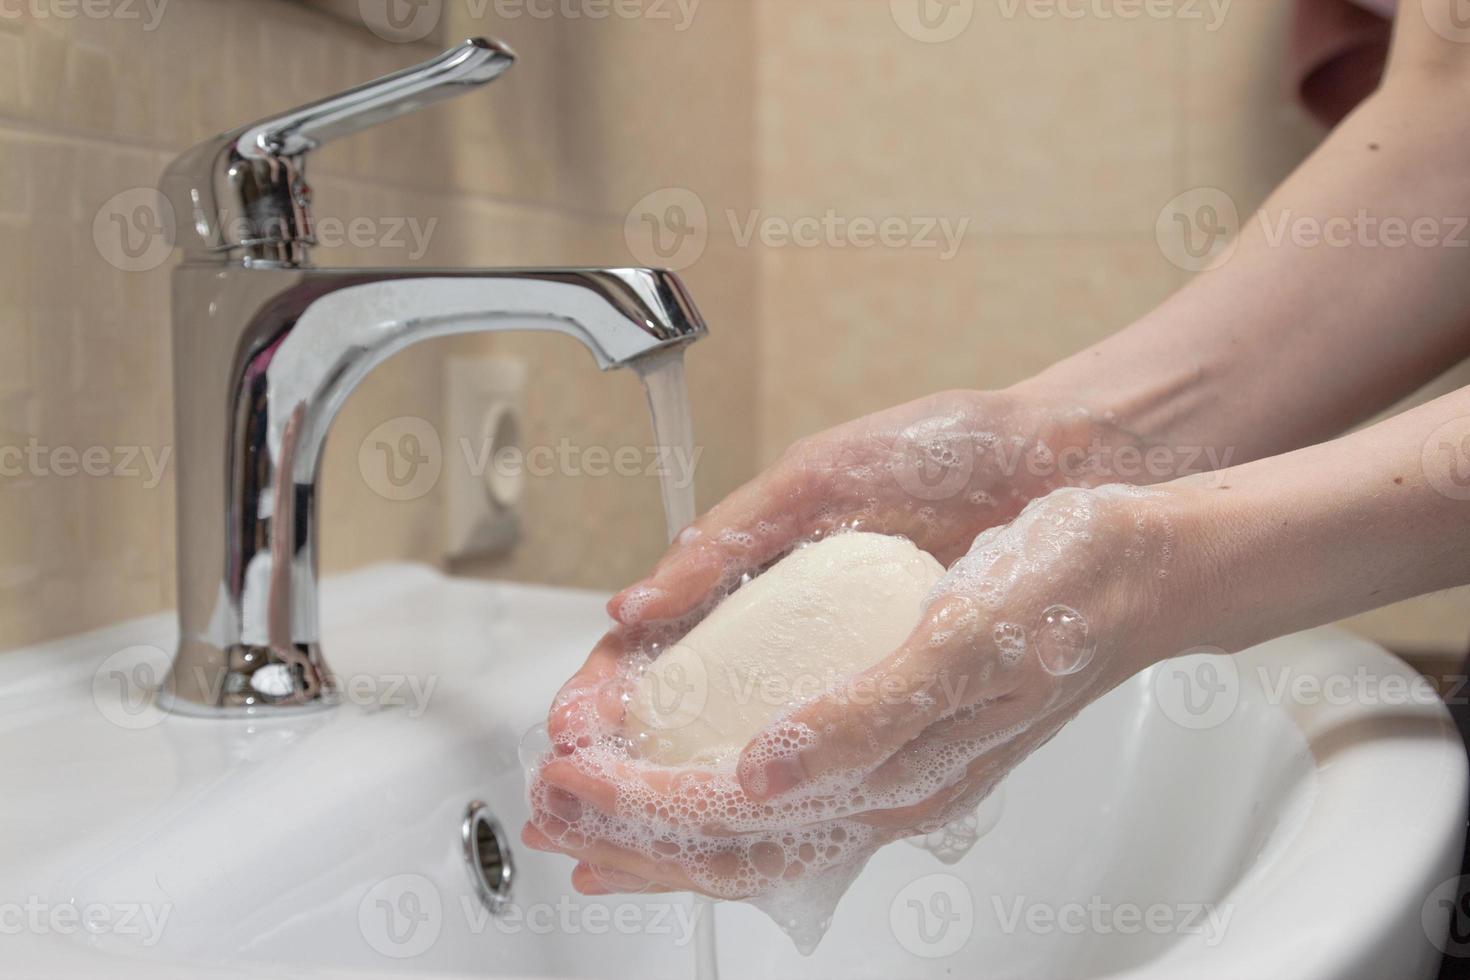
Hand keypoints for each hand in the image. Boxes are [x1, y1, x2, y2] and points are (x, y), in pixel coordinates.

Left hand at [524, 483, 1204, 898]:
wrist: (1141, 567)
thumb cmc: (1067, 587)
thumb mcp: (967, 636)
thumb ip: (865, 714)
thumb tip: (762, 770)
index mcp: (896, 764)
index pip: (734, 817)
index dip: (637, 806)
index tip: (565, 777)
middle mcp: (885, 779)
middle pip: (729, 840)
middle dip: (625, 829)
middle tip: (544, 806)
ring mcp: (889, 762)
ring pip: (751, 828)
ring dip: (659, 825)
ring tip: (587, 823)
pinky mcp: (894, 732)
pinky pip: (785, 793)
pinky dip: (715, 799)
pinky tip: (691, 789)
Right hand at [539, 389, 1145, 755]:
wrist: (1063, 461)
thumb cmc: (949, 449)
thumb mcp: (823, 477)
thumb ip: (730, 538)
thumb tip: (637, 604)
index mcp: (760, 567)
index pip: (661, 639)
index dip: (610, 685)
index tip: (575, 724)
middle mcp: (797, 626)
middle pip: (687, 704)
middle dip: (627, 750)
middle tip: (578, 789)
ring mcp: (847, 664)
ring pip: (746, 741)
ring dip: (682, 783)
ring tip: (632, 816)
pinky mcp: (902, 692)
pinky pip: (829, 753)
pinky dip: (778, 786)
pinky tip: (742, 813)